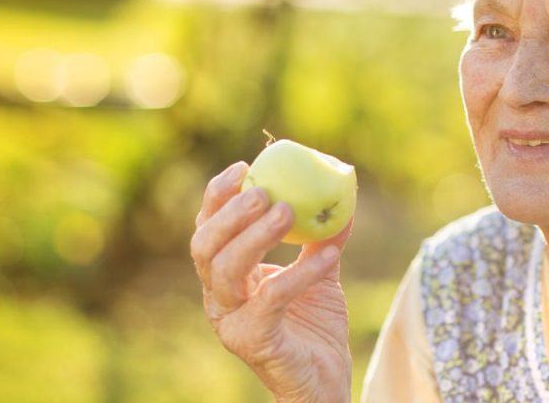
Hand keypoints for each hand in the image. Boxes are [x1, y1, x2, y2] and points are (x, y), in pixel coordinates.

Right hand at [191, 162, 354, 402]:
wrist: (324, 380)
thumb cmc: (313, 326)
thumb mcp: (320, 272)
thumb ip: (323, 237)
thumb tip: (343, 193)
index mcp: (225, 276)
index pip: (208, 229)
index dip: (217, 197)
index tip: (242, 167)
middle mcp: (218, 297)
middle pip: (204, 247)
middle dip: (229, 214)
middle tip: (264, 192)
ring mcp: (231, 321)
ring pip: (226, 271)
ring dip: (256, 236)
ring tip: (288, 211)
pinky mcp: (253, 341)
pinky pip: (272, 299)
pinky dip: (300, 273)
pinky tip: (329, 257)